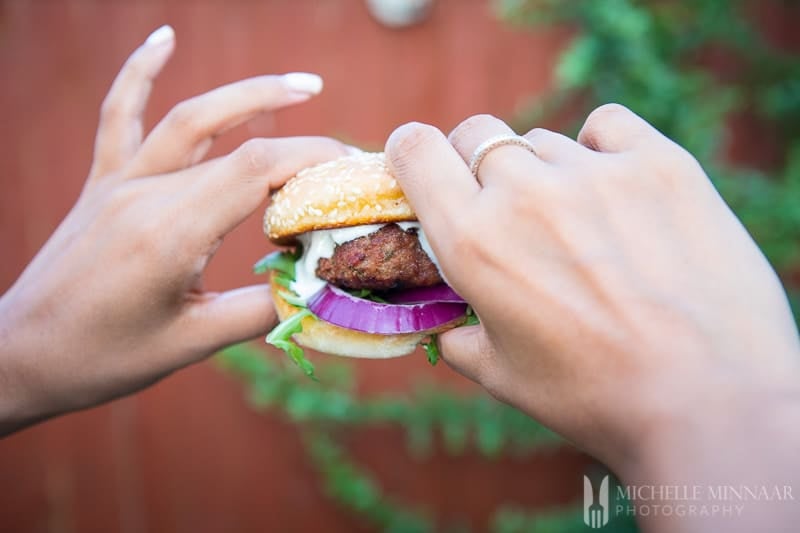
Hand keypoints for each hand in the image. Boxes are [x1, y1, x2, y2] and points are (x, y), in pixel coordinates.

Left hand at [0, 26, 348, 433]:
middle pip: (239, 147)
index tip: (353, 173)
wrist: (23, 354)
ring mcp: (120, 183)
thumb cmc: (105, 357)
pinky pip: (120, 115)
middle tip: (347, 155)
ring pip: (191, 119)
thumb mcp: (191, 344)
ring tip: (304, 84)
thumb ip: (259, 311)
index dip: (313, 161)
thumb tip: (318, 286)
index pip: (256, 172)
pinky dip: (140, 72)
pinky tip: (164, 37)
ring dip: (251, 95)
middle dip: (302, 146)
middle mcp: (145, 196)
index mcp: (170, 236)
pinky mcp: (102, 183)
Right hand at [385, 107, 799, 522]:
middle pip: (477, 134)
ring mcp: (592, 172)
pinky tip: (615, 189)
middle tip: (506, 207)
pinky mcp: (657, 163)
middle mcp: (524, 194)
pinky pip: (606, 126)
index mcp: (473, 242)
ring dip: (544, 172)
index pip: (415, 151)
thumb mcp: (502, 377)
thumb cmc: (596, 398)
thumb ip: (457, 337)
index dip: (411, 152)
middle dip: (477, 164)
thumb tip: (443, 323)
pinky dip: (601, 148)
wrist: (710, 401)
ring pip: (542, 141)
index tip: (424, 167)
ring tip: (580, 224)